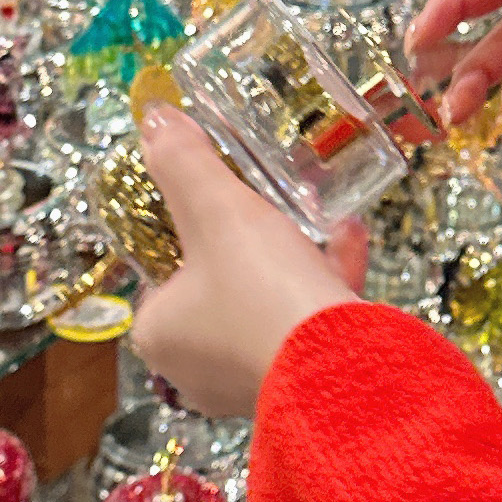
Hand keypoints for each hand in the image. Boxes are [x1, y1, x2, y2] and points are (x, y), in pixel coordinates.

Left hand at [126, 106, 363, 419]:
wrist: (344, 365)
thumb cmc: (264, 293)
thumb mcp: (218, 209)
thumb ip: (184, 163)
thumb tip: (153, 118)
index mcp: (158, 332)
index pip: (159, 272)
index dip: (187, 229)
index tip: (218, 199)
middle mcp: (194, 367)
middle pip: (217, 283)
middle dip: (251, 238)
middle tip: (270, 202)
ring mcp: (250, 380)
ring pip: (266, 303)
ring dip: (295, 255)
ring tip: (318, 213)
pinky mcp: (302, 384)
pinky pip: (305, 323)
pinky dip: (325, 281)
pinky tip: (348, 237)